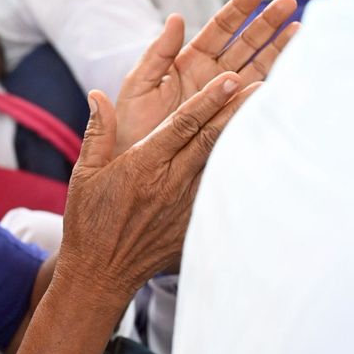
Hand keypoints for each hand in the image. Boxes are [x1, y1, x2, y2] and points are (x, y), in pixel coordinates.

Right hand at [56, 73, 258, 303]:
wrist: (100, 273)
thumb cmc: (89, 221)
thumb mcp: (84, 174)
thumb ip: (98, 132)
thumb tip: (98, 96)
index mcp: (142, 165)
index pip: (182, 125)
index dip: (209, 100)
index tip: (230, 79)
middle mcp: (169, 183)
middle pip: (210, 140)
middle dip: (237, 112)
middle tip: (264, 87)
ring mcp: (184, 206)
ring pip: (220, 166)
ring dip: (244, 140)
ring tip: (269, 118)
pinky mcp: (192, 226)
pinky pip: (219, 195)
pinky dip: (237, 177)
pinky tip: (257, 163)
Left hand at [113, 0, 297, 155]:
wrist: (132, 166)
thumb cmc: (130, 125)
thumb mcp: (139, 84)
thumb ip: (157, 53)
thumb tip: (174, 18)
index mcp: (188, 62)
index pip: (218, 29)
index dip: (239, 9)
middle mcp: (212, 77)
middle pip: (246, 44)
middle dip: (267, 23)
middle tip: (290, 2)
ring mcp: (225, 98)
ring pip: (258, 68)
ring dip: (280, 49)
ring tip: (300, 30)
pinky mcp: (231, 122)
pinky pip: (256, 101)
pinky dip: (275, 87)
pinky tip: (293, 72)